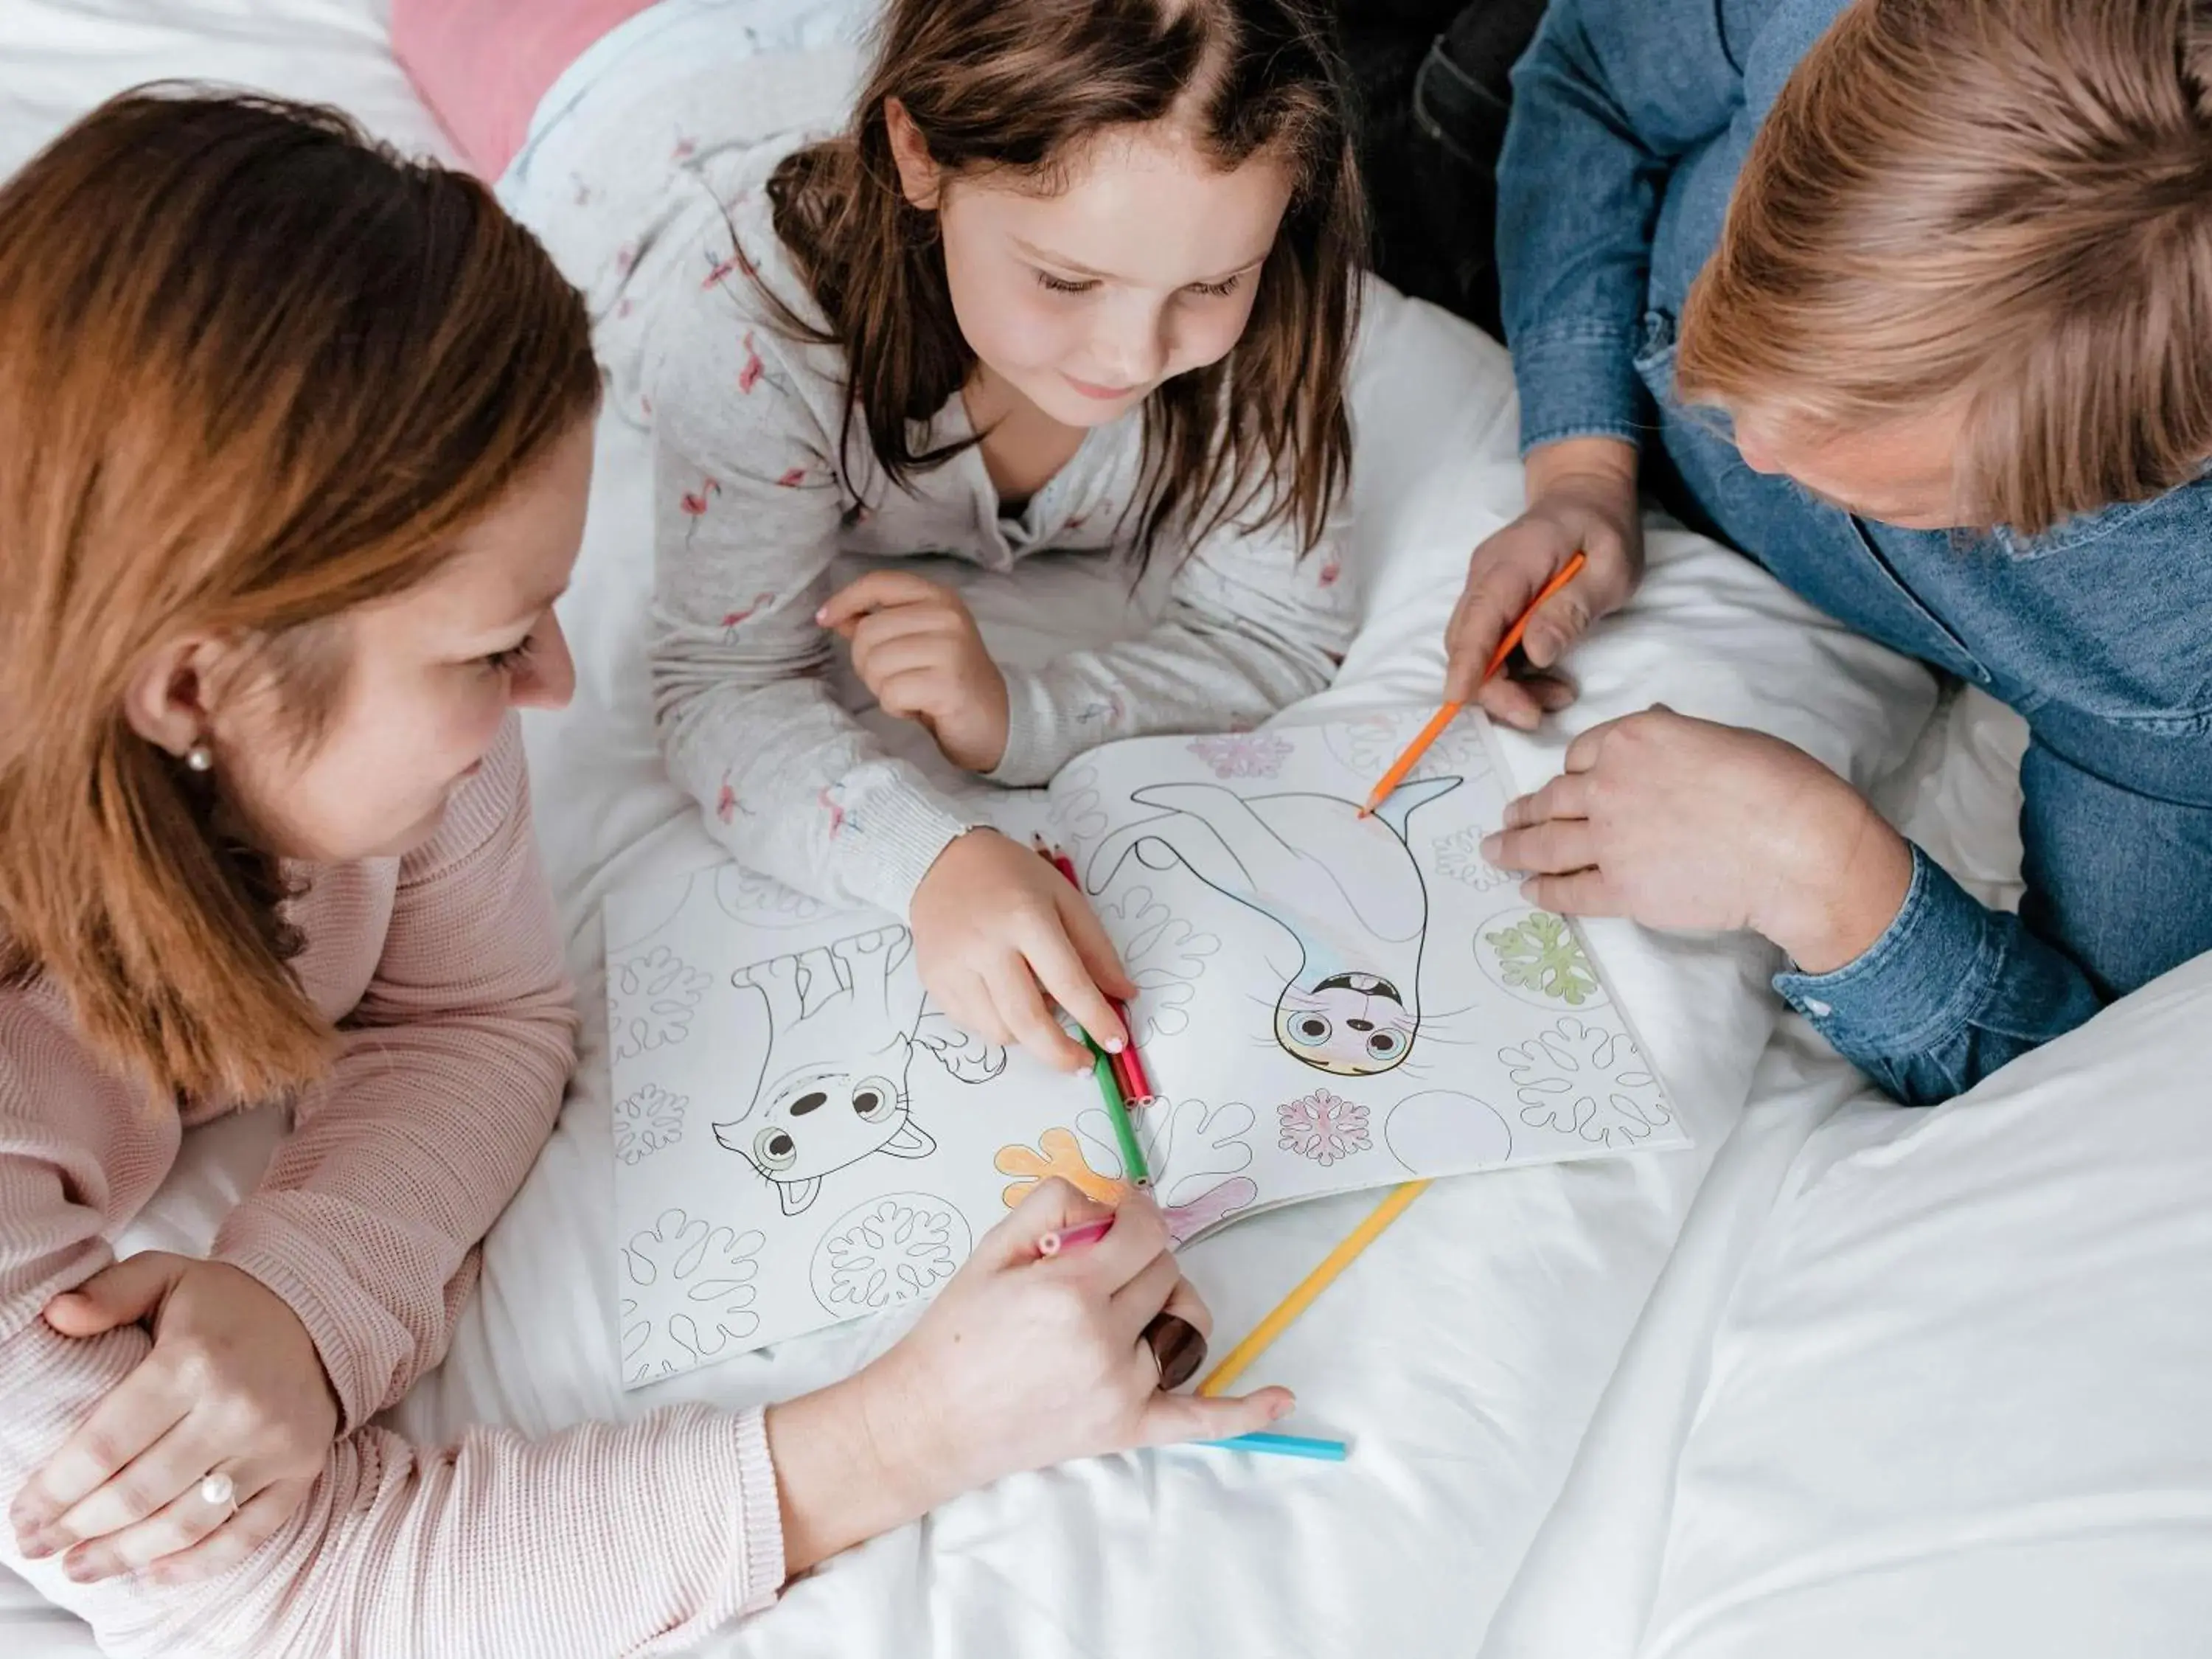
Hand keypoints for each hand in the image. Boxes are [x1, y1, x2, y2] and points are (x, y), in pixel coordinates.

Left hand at [9, 1254, 338, 1585]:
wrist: (321, 1314)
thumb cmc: (228, 1304)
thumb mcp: (166, 1275)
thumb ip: (109, 1293)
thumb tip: (57, 1316)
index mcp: (193, 1361)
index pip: (106, 1445)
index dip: (56, 1490)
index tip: (23, 1513)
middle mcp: (237, 1407)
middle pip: (138, 1492)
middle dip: (77, 1528)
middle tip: (38, 1546)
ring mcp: (274, 1443)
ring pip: (186, 1522)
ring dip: (125, 1555)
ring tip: (82, 1567)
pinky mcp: (302, 1468)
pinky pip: (247, 1532)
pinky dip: (198, 1564)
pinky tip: (154, 1574)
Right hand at [766, 1181, 1290, 1574]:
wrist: (928, 1421)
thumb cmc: (954, 1336)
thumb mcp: (990, 1250)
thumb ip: (1051, 1205)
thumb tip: (1105, 1195)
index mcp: (1069, 1289)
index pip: (1145, 1231)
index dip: (1139, 1213)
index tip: (1125, 1212)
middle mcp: (1102, 1338)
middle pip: (1164, 1272)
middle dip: (1137, 1259)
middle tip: (1095, 1268)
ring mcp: (1121, 1387)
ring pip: (1180, 1322)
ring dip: (1163, 1305)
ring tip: (1125, 1308)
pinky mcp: (1127, 1427)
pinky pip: (1200, 1418)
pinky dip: (1245, 1409)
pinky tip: (1281, 1398)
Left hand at [820, 571, 1010, 771]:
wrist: (994, 719)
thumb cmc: (947, 679)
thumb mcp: (915, 641)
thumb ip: (877, 624)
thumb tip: (834, 615)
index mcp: (938, 597)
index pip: (879, 583)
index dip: (845, 600)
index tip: (824, 619)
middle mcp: (946, 616)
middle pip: (868, 632)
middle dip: (866, 663)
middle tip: (893, 678)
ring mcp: (950, 649)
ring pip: (875, 664)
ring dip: (881, 687)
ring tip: (908, 691)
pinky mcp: (948, 684)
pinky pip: (891, 693)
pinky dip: (895, 707)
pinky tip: (918, 707)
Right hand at [910, 828, 1135, 1069]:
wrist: (941, 862)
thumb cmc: (1012, 877)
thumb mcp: (1064, 898)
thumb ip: (1095, 948)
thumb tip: (1123, 995)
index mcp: (1025, 918)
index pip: (1068, 983)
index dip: (1097, 1020)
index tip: (1117, 1043)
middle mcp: (986, 946)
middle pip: (1028, 1021)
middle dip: (1062, 1053)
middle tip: (1083, 1065)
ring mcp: (954, 967)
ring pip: (1000, 1031)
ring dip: (1029, 1035)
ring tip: (1037, 1005)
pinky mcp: (934, 981)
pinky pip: (973, 1025)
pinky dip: (998, 1023)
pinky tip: (1004, 996)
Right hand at [1445, 436, 1644, 725]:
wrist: (1584, 492)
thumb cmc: (1604, 528)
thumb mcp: (1612, 567)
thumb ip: (1573, 608)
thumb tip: (1536, 652)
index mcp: (1514, 561)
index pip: (1479, 616)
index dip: (1466, 660)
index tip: (1459, 697)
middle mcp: (1486, 575)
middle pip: (1466, 641)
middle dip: (1492, 688)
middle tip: (1538, 715)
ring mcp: (1484, 587)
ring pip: (1474, 649)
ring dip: (1507, 685)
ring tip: (1558, 696)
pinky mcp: (1491, 601)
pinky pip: (1488, 645)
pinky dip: (1512, 672)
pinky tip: (1548, 681)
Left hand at [1481, 706, 1914, 971]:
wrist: (1795, 845)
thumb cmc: (1776, 785)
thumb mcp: (1721, 738)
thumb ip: (1675, 738)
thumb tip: (1659, 727)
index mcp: (1633, 739)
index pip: (1581, 755)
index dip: (1572, 772)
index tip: (1564, 785)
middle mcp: (1610, 785)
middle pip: (1553, 798)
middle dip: (1526, 810)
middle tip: (1508, 818)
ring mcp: (1610, 840)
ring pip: (1545, 844)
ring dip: (1513, 848)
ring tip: (1494, 851)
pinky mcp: (1621, 889)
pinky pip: (1569, 891)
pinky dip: (1544, 892)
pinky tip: (1529, 891)